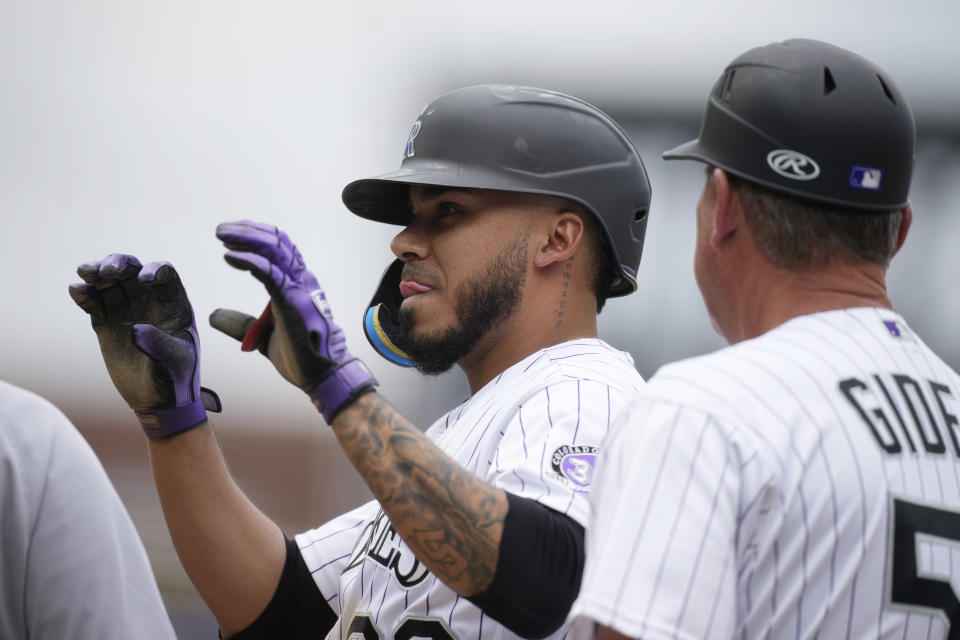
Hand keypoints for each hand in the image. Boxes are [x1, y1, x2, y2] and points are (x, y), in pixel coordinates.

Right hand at [69, 254, 219, 437]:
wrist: (158, 399)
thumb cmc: (177, 378)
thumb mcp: (177, 363)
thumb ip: (161, 346)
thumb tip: (137, 328)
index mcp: (174, 305)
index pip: (166, 276)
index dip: (155, 271)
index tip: (144, 279)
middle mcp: (150, 301)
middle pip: (133, 271)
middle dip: (119, 264)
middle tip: (104, 270)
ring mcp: (127, 310)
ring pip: (110, 282)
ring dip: (97, 273)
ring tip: (84, 272)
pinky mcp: (107, 323)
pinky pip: (94, 302)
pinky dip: (85, 294)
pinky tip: (76, 290)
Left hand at [210, 220, 375, 421]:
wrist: (321, 376)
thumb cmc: (302, 357)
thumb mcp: (263, 336)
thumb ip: (241, 322)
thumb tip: (214, 316)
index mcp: (299, 285)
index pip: (280, 248)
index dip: (256, 237)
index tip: (231, 237)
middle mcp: (302, 281)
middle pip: (277, 242)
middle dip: (247, 231)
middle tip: (221, 230)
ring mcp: (299, 289)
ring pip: (275, 250)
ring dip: (246, 238)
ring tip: (223, 235)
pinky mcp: (293, 301)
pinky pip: (271, 272)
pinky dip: (249, 259)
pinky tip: (231, 256)